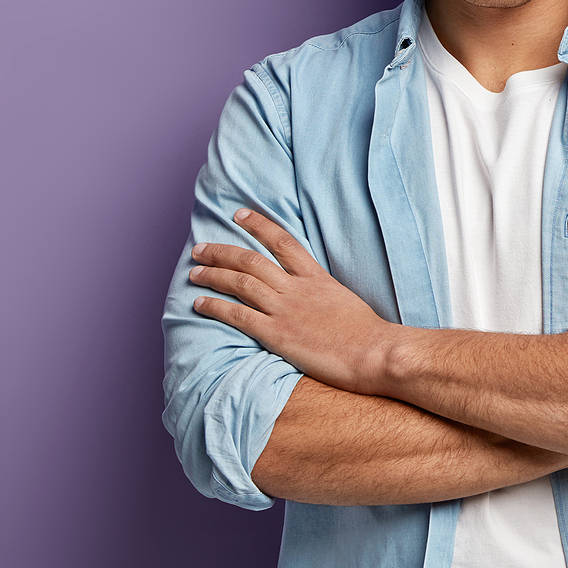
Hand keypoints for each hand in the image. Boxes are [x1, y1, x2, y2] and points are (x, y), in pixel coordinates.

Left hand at [190, 209, 396, 394]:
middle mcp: (297, 288)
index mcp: (316, 278)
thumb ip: (324, 293)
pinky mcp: (277, 334)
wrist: (374, 352)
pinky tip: (199, 303)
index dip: (258, 225)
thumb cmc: (367, 333)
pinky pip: (238, 315)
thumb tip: (314, 293)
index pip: (283, 241)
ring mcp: (286, 310)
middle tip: (201, 248)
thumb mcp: (344, 301)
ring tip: (194, 272)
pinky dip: (216, 306)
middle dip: (222, 252)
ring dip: (213, 275)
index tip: (239, 215)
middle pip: (252, 260)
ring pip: (241, 282)